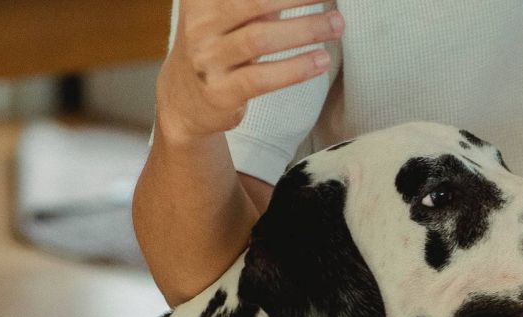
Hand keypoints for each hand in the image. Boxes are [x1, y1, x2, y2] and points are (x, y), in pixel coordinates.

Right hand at [156, 0, 343, 144]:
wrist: (186, 100)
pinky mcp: (221, 91)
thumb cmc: (221, 46)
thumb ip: (260, 1)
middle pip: (253, 1)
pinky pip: (262, 78)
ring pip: (260, 39)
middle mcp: (200, 23)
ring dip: (304, 30)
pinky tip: (321, 61)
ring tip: (336, 25)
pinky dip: (295, 69)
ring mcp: (208, 59)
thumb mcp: (232, 14)